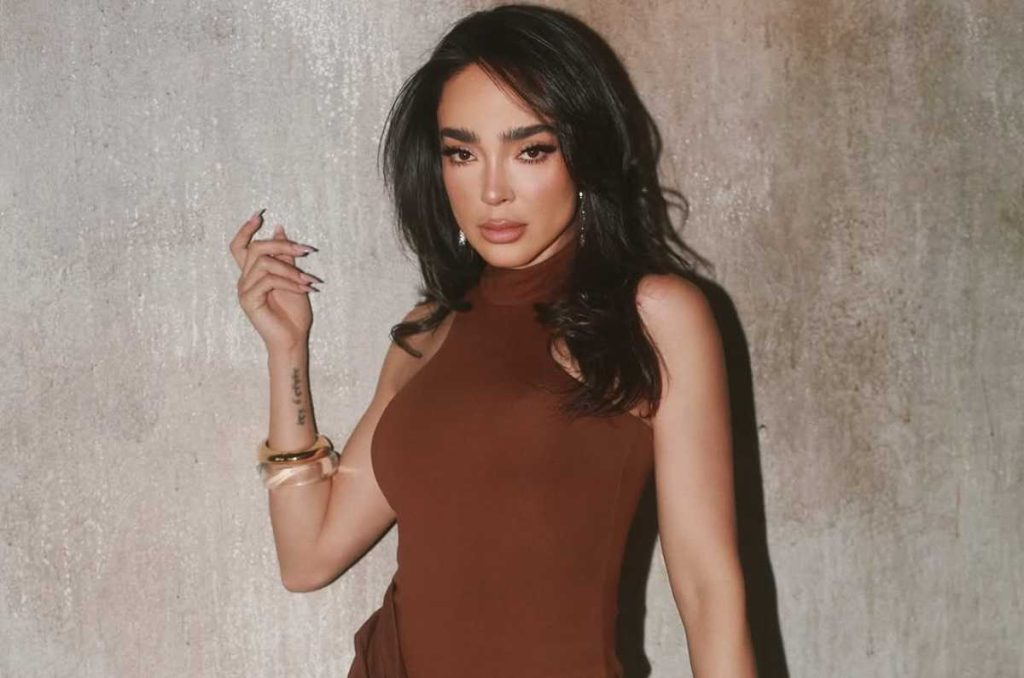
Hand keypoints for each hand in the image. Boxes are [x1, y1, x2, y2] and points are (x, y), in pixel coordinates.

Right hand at [229, 209, 321, 353]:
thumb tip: (279, 229)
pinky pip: (268, 280)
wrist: (293, 339)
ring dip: (291, 269)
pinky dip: (290, 282)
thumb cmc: (293, 312)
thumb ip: (285, 256)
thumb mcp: (293, 277)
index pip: (240, 246)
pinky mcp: (248, 300)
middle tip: (306, 250)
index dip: (246, 229)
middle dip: (282, 245)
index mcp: (253, 273)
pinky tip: (306, 288)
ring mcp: (244, 290)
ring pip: (264, 263)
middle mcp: (245, 279)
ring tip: (310, 279)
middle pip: (255, 248)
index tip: (260, 214)